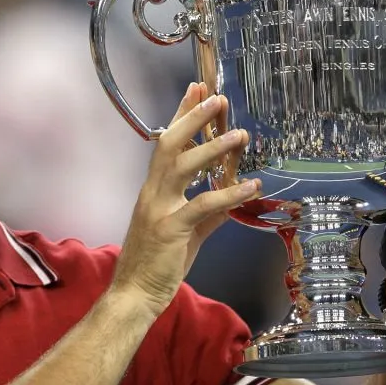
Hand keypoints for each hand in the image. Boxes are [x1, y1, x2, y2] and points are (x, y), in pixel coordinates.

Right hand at [110, 82, 260, 313]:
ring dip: (213, 148)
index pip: (166, 142)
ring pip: (183, 167)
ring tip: (240, 134)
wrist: (134, 295)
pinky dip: (229, 193)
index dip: (181, 114)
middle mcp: (152, 193)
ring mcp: (158, 209)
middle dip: (193, 118)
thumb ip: (207, 214)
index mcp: (153, 190)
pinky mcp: (170, 229)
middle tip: (216, 97)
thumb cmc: (156, 264)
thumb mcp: (186, 233)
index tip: (196, 89)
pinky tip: (251, 185)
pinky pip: (203, 205)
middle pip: (170, 144)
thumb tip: (230, 198)